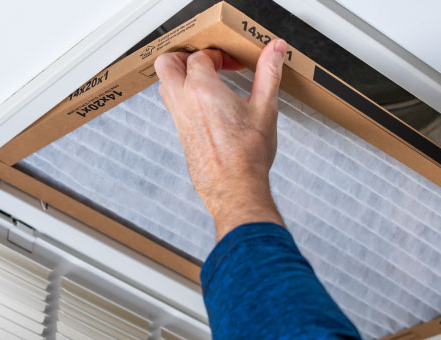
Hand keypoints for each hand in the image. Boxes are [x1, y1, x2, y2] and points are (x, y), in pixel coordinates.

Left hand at [154, 39, 287, 240]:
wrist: (236, 189)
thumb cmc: (248, 155)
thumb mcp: (265, 108)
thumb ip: (268, 73)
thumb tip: (275, 48)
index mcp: (202, 90)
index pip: (199, 57)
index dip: (217, 55)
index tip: (232, 63)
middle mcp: (184, 102)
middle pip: (167, 64)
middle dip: (183, 56)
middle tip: (205, 61)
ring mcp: (179, 120)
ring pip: (165, 86)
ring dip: (180, 77)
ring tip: (206, 81)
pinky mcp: (181, 135)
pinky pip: (173, 107)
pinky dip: (183, 97)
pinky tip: (207, 106)